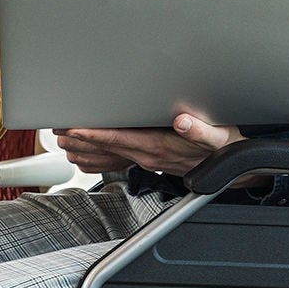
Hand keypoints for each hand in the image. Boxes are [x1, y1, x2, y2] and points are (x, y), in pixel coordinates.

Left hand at [54, 114, 241, 176]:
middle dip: (83, 139)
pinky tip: (89, 150)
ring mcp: (148, 158)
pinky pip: (119, 157)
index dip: (97, 133)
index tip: (76, 128)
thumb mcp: (219, 136)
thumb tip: (182, 121)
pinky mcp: (150, 157)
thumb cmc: (223, 147)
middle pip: (108, 147)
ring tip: (66, 138)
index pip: (121, 139)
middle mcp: (150, 155)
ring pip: (110, 154)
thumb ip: (200, 130)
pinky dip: (100, 153)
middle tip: (59, 129)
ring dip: (88, 147)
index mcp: (161, 146)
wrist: (229, 165)